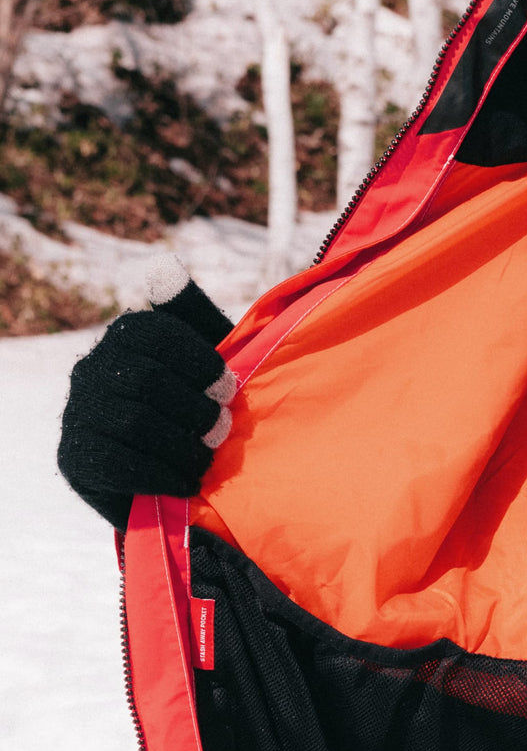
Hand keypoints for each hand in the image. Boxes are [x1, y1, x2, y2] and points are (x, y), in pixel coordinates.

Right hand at [58, 255, 237, 530]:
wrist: (175, 475)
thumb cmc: (201, 408)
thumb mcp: (209, 358)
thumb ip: (193, 315)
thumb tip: (165, 268)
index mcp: (125, 337)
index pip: (156, 333)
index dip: (198, 361)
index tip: (228, 389)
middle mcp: (92, 368)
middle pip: (146, 379)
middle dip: (195, 409)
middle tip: (222, 432)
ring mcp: (78, 413)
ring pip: (134, 422)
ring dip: (183, 447)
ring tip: (206, 462)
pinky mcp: (74, 458)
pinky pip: (117, 463)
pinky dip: (161, 474)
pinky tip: (184, 482)